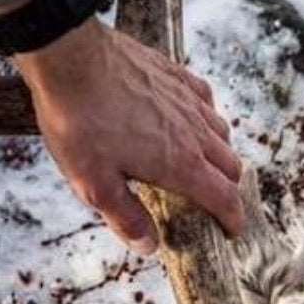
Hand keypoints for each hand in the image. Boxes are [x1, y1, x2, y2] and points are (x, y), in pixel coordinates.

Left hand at [14, 19, 245, 250]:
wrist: (69, 57)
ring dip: (219, 155)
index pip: (224, 198)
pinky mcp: (175, 76)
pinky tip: (192, 120)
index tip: (233, 231)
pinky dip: (207, 118)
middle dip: (228, 190)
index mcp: (180, 164)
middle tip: (214, 203)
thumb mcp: (94, 184)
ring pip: (222, 133)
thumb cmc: (79, 121)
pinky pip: (206, 100)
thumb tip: (149, 246)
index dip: (233, 219)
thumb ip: (125, 218)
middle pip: (230, 167)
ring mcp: (187, 101)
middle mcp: (194, 133)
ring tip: (202, 165)